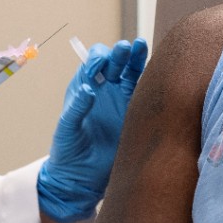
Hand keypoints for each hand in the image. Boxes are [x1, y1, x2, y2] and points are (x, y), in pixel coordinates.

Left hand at [37, 37, 148, 222]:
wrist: (81, 176)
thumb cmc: (67, 149)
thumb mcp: (67, 128)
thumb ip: (77, 108)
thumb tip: (88, 90)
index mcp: (85, 86)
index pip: (94, 62)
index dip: (97, 60)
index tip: (97, 68)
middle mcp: (105, 88)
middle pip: (115, 62)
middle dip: (120, 54)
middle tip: (124, 48)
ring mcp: (121, 100)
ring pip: (132, 73)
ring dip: (136, 59)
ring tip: (140, 46)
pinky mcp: (134, 114)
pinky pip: (144, 94)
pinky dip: (149, 82)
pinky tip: (155, 72)